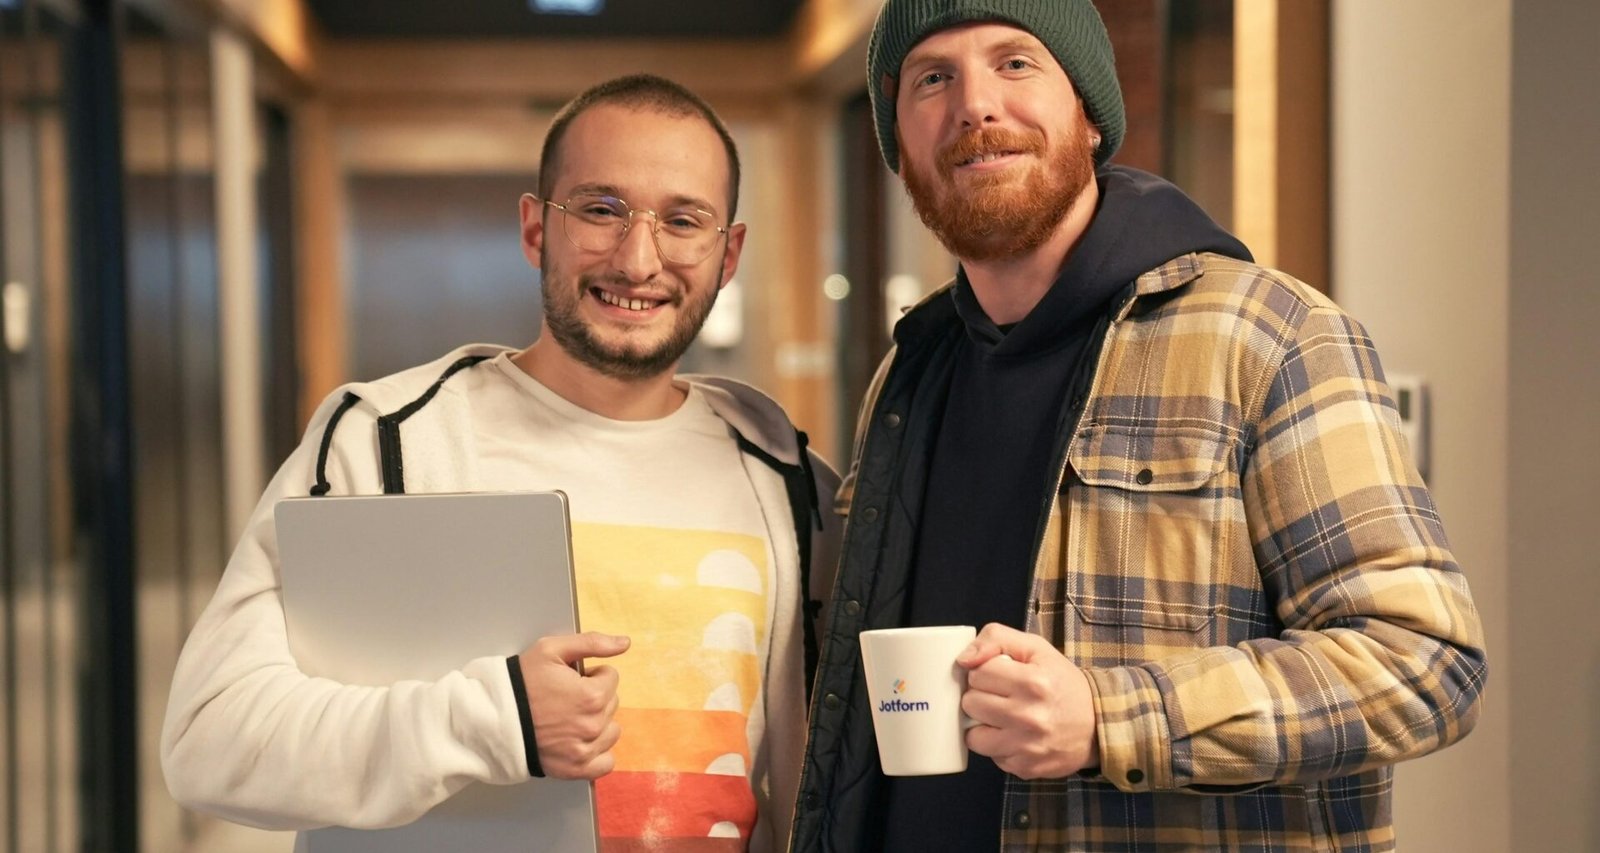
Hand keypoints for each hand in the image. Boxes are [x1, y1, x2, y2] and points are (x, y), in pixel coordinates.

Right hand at [518, 632, 629, 779]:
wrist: (494, 719)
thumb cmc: (521, 684)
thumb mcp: (551, 650)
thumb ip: (592, 643)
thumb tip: (625, 643)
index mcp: (592, 695)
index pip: (611, 677)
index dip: (590, 674)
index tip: (570, 680)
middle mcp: (593, 725)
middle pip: (611, 702)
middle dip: (594, 696)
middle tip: (565, 698)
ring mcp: (586, 750)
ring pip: (611, 730)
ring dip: (598, 722)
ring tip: (570, 718)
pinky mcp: (576, 769)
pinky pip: (606, 762)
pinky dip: (598, 752)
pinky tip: (580, 741)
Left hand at [958, 623, 1098, 779]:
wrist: (1097, 725)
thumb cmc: (1061, 683)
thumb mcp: (1035, 648)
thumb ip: (996, 639)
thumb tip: (963, 659)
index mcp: (1032, 682)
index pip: (977, 674)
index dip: (986, 672)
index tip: (1001, 675)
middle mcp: (1029, 717)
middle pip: (970, 703)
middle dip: (981, 696)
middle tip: (1002, 696)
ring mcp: (1027, 747)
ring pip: (973, 735)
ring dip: (984, 725)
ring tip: (1003, 717)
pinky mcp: (1026, 768)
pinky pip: (991, 756)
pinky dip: (999, 746)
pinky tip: (1016, 735)